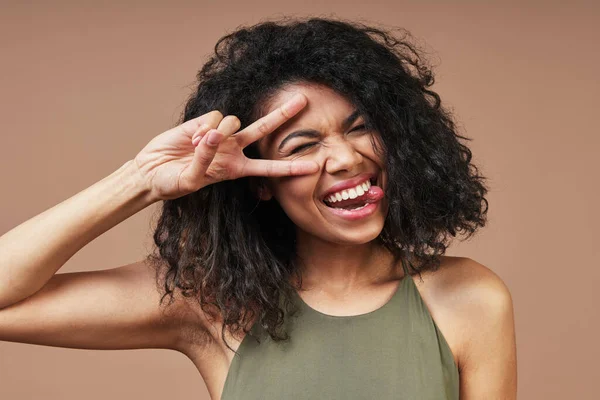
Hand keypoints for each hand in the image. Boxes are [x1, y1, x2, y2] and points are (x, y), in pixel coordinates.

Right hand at [132, 93, 317, 200]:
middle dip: (283, 115)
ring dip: (220, 133)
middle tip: (303, 100)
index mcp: (236, 168)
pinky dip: (204, 128)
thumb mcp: (193, 181)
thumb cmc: (174, 182)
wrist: (151, 172)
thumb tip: (214, 135)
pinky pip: (214, 118)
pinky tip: (192, 138)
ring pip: (235, 121)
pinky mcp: (203, 121)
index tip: (314, 167)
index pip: (268, 168)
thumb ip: (206, 160)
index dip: (290, 168)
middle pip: (263, 129)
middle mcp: (233, 148)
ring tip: (200, 146)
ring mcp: (219, 134)